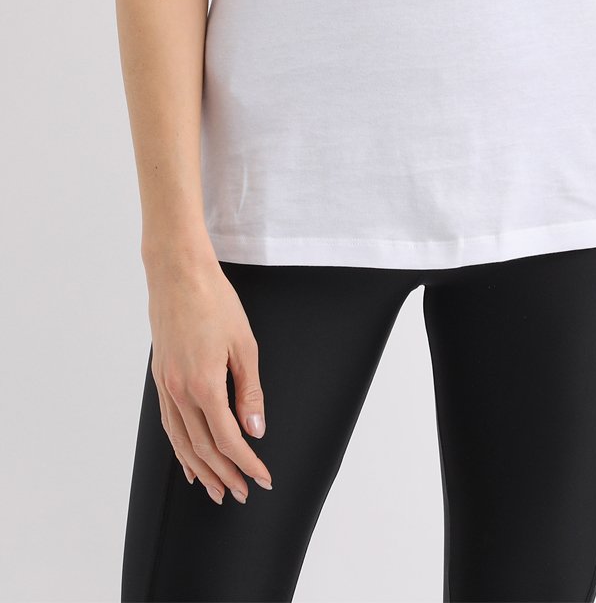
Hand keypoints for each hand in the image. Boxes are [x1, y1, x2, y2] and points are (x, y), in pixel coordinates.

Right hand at [146, 256, 272, 503]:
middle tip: (242, 494)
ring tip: (217, 490)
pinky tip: (189, 460)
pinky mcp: (160, 377)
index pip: (228, 439)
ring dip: (201, 470)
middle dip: (225, 475)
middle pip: (203, 448)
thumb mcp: (244, 344)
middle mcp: (180, 392)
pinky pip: (168, 424)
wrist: (177, 273)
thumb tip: (255, 429)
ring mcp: (166, 386)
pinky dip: (180, 448)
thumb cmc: (215, 302)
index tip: (263, 479)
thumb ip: (249, 390)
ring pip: (181, 442)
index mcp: (204, 385)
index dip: (247, 463)